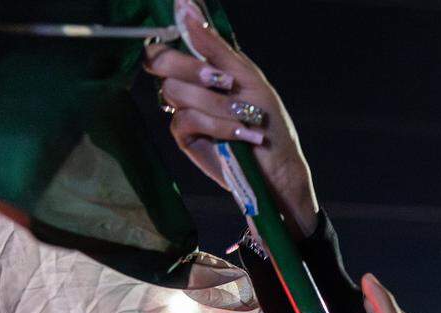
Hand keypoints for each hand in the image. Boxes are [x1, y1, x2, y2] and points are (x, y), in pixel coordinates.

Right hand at [145, 0, 318, 236]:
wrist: (279, 168)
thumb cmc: (270, 123)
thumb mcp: (249, 79)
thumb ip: (215, 47)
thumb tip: (184, 6)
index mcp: (204, 67)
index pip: (166, 46)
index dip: (170, 44)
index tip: (195, 50)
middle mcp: (191, 86)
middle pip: (161, 63)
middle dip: (193, 69)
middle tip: (223, 81)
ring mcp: (185, 111)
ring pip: (175, 92)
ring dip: (217, 103)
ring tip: (246, 117)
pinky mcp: (186, 138)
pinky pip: (184, 120)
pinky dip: (217, 125)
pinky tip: (241, 135)